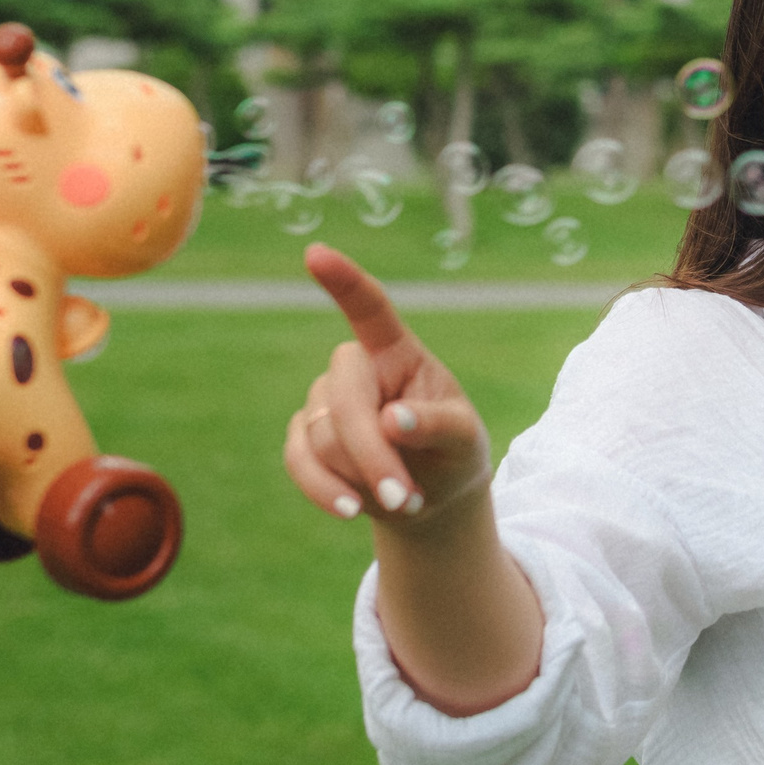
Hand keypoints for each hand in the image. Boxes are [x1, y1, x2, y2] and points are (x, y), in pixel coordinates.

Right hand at [282, 244, 491, 527]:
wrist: (426, 498)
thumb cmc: (452, 455)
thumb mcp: (465, 442)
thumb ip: (438, 425)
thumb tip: (393, 421)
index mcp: (399, 352)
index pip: (370, 309)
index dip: (344, 282)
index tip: (315, 254)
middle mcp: (355, 369)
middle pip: (345, 398)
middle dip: (371, 452)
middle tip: (403, 497)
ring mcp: (323, 401)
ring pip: (323, 437)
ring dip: (362, 479)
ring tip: (402, 498)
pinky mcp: (303, 437)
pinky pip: (298, 461)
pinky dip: (326, 492)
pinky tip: (351, 510)